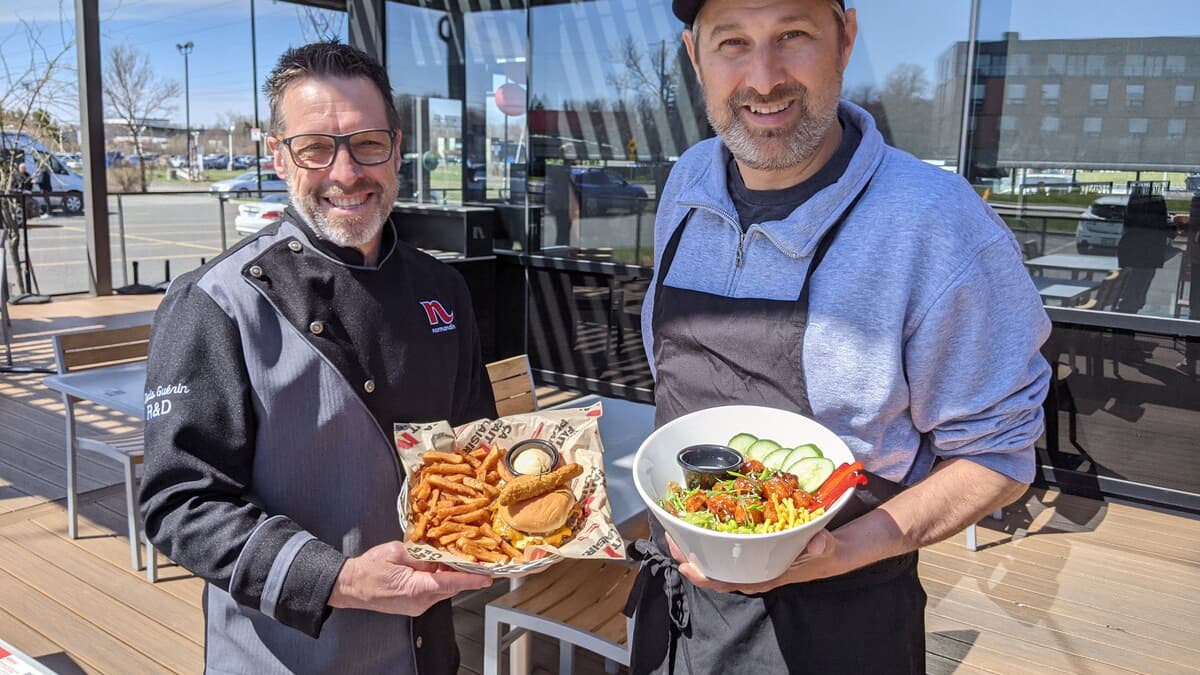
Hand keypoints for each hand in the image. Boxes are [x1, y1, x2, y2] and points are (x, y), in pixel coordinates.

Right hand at [329, 541, 491, 615]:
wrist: (350, 586)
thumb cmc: (368, 569)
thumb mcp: (397, 552)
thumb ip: (421, 554)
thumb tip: (439, 555)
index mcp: (416, 587)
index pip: (451, 583)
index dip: (471, 579)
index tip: (488, 577)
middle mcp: (420, 601)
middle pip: (451, 586)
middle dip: (464, 573)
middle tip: (475, 558)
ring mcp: (418, 606)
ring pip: (443, 588)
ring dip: (450, 574)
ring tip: (453, 557)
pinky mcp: (415, 605)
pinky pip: (434, 591)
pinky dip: (440, 579)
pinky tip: (437, 566)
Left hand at [668, 530, 846, 594]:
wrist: (831, 553)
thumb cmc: (823, 553)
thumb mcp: (825, 548)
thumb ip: (820, 546)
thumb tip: (816, 542)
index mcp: (764, 576)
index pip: (728, 582)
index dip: (704, 576)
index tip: (685, 566)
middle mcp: (752, 572)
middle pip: (713, 571)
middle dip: (690, 558)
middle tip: (671, 539)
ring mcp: (750, 563)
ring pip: (715, 561)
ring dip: (695, 548)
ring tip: (676, 530)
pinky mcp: (750, 552)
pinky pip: (724, 550)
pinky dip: (708, 539)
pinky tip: (698, 525)